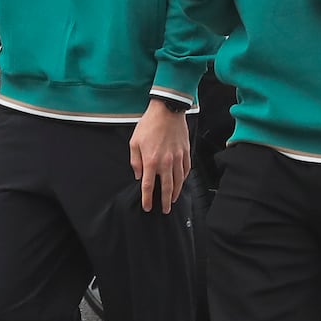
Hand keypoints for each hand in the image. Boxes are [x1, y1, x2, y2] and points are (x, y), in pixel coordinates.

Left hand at [130, 99, 190, 213]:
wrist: (166, 110)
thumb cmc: (149, 125)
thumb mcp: (134, 142)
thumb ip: (135, 161)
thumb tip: (139, 176)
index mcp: (151, 161)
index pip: (148, 186)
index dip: (147, 199)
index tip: (147, 207)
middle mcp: (165, 162)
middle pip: (166, 188)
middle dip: (165, 201)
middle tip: (164, 210)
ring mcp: (177, 158)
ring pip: (178, 181)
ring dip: (175, 193)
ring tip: (173, 200)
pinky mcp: (185, 152)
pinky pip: (186, 170)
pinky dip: (184, 179)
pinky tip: (181, 183)